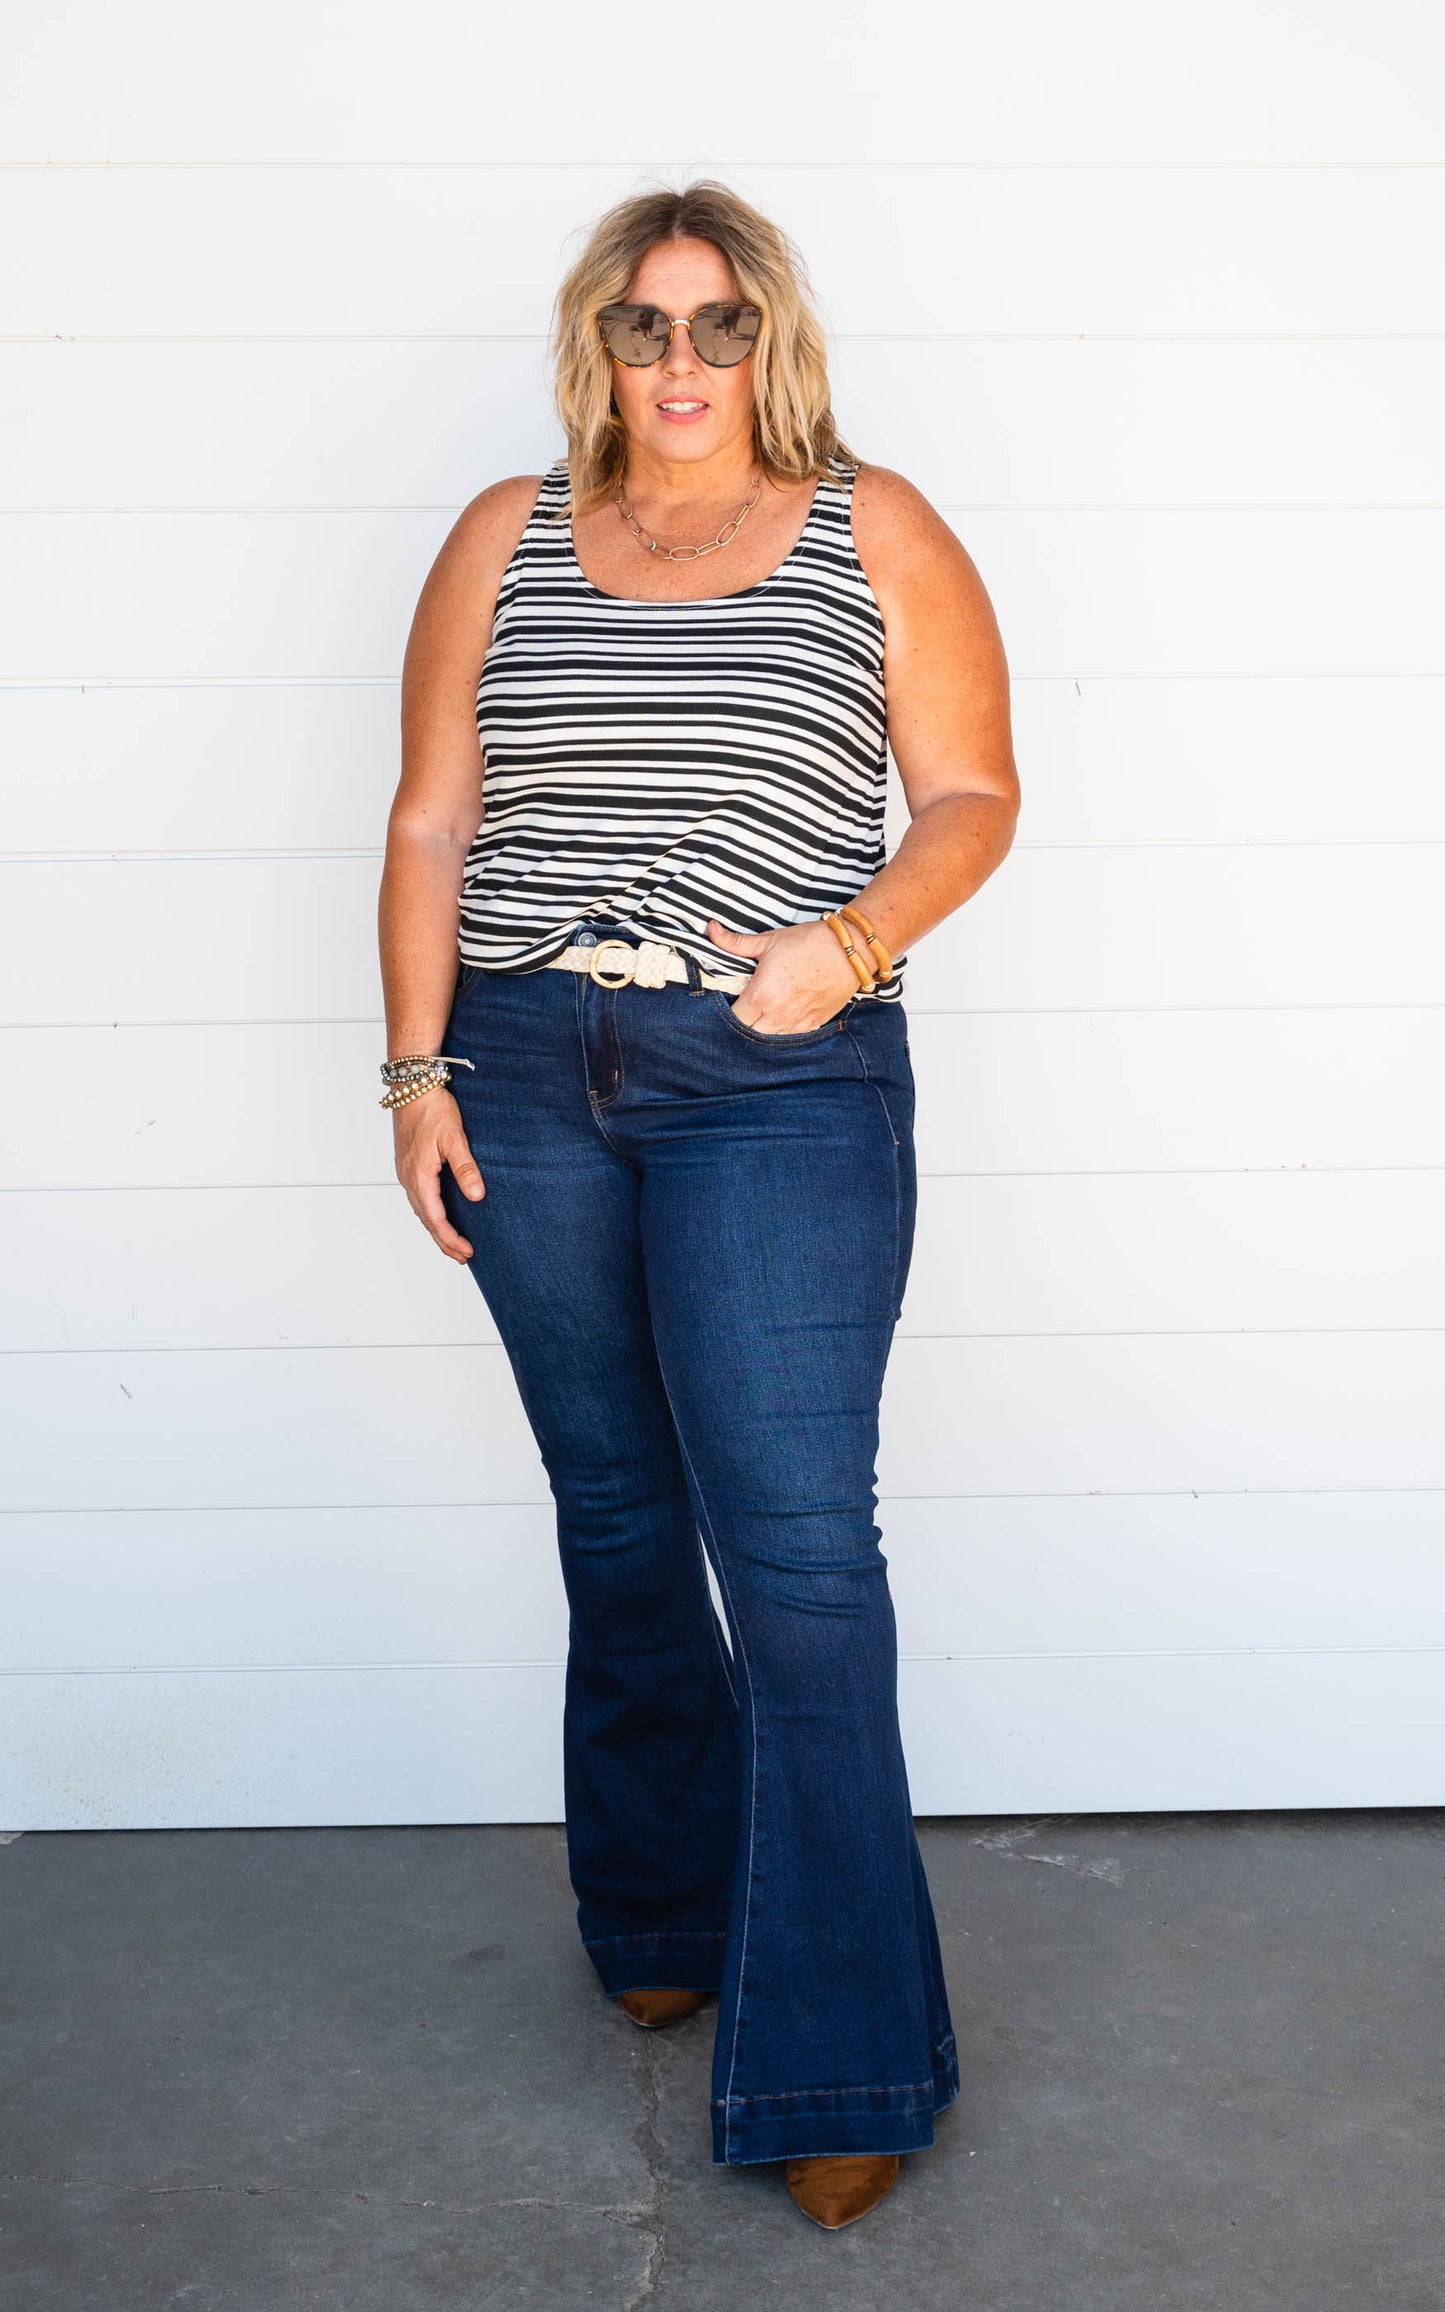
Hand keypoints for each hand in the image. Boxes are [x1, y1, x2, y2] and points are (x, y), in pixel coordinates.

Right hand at [393, 1087, 484, 1260]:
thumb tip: (477, 1196)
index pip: (436, 1219)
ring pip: (421, 1210)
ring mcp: (406, 1172)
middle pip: (426, 1220)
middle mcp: (408, 1179)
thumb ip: (465, 1167)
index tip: (468, 1252)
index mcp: (419, 1176)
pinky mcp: (408, 1165)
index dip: (451, 1238)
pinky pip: (419, 1198)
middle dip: (444, 1241)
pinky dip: (430, 1213)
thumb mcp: (454, 1137)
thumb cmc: (433, 1108)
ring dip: (437, 1229)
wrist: (412, 1085)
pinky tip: (440, 1215)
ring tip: (453, 1243)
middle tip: (463, 1257)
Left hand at [704, 916, 859, 1032]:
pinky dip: (781, 1033)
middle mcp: (776, 1016)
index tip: (725, 1005)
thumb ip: (735, 942)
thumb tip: (711, 929)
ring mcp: (795, 1024)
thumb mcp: (769, 940)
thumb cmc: (809, 943)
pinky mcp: (812, 1026)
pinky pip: (789, 1040)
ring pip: (767, 1042)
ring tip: (758, 1018)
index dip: (724, 1016)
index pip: (732, 1020)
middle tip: (741, 1012)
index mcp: (761, 996)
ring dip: (760, 1032)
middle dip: (741, 1027)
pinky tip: (778, 1020)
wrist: (849, 951)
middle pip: (747, 1037)